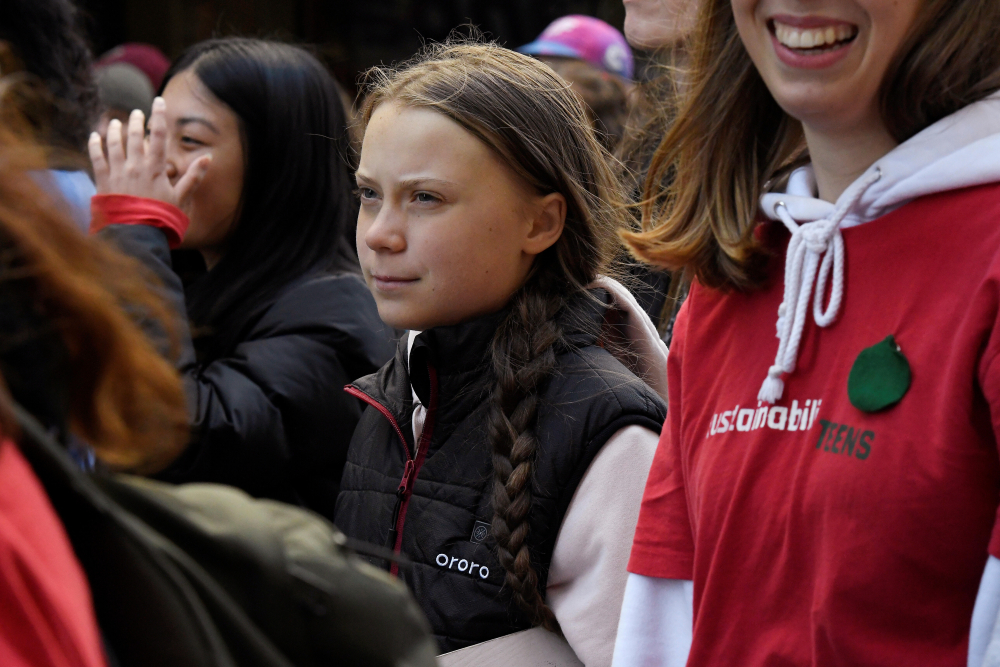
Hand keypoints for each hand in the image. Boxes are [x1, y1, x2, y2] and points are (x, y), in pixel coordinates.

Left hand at [88, 97, 210, 216]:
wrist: (136, 234)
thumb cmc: (161, 217)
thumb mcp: (181, 197)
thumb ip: (193, 176)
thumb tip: (208, 158)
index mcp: (155, 168)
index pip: (157, 136)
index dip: (158, 116)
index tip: (158, 101)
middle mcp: (134, 166)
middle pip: (133, 136)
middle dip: (135, 121)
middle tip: (136, 112)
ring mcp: (117, 173)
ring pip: (114, 144)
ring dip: (115, 130)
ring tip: (116, 122)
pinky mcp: (103, 182)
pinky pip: (97, 159)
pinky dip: (95, 145)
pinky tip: (94, 136)